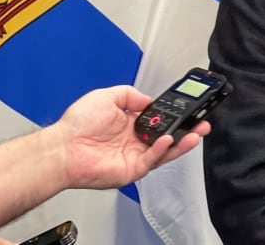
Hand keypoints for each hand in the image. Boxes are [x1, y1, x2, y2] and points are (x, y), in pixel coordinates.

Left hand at [47, 85, 210, 189]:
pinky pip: (152, 160)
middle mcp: (135, 141)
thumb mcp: (107, 96)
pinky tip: (168, 140)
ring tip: (196, 133)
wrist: (63, 148)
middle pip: (169, 137)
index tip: (189, 109)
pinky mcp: (132, 169)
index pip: (160, 120)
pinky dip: (162, 150)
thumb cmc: (77, 125)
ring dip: (182, 142)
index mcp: (131, 124)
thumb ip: (131, 95)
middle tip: (202, 123)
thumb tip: (149, 100)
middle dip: (187, 130)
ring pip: (166, 151)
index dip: (175, 116)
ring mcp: (135, 156)